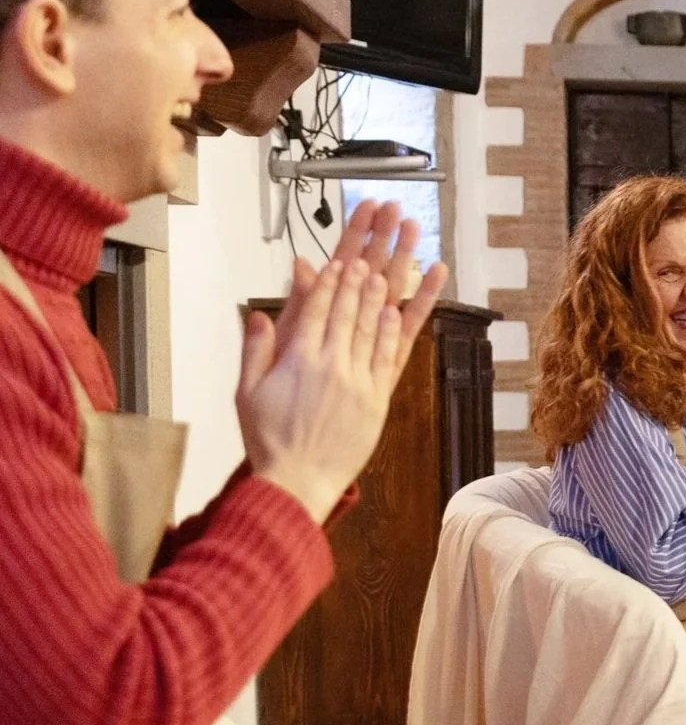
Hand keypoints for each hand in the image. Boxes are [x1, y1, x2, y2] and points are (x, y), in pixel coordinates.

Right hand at [239, 201, 445, 521]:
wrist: (298, 480)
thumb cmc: (268, 438)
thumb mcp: (247, 390)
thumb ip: (256, 347)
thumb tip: (259, 312)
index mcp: (297, 359)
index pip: (316, 308)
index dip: (329, 278)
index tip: (340, 256)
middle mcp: (331, 364)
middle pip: (348, 307)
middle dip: (361, 270)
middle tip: (373, 244)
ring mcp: (358, 380)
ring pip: (372, 326)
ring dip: (382, 290)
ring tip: (390, 261)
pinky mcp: (377, 399)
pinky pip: (390, 357)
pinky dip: (396, 330)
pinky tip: (400, 308)